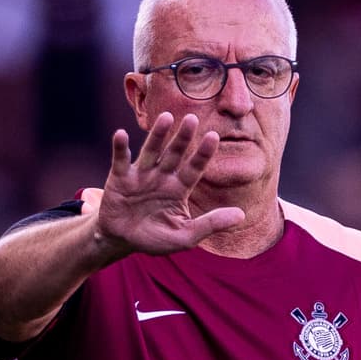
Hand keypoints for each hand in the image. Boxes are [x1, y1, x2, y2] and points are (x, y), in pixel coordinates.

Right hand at [95, 112, 244, 255]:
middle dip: (183, 137)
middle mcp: (162, 176)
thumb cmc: (155, 238)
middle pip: (175, 154)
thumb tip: (241, 215)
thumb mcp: (185, 236)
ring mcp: (140, 175)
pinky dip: (120, 147)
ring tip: (166, 117)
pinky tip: (121, 134)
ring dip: (158, 135)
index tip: (214, 137)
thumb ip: (211, 224)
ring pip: (151, 151)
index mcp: (179, 188)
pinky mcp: (119, 178)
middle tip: (193, 119)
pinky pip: (120, 160)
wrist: (122, 241)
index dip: (203, 154)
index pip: (194, 168)